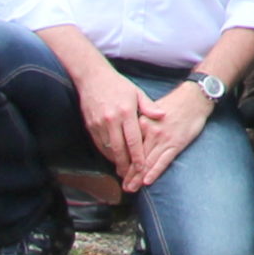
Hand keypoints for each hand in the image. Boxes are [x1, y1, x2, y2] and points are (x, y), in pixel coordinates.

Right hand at [77, 67, 153, 186]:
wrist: (93, 78)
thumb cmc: (118, 85)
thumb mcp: (137, 92)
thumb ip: (149, 107)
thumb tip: (163, 115)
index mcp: (126, 112)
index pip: (133, 140)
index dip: (138, 157)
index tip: (143, 168)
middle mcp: (111, 120)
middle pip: (119, 149)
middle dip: (126, 165)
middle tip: (132, 177)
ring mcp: (99, 124)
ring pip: (108, 149)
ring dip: (115, 161)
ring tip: (123, 171)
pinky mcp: (90, 125)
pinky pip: (99, 144)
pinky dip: (106, 153)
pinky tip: (113, 158)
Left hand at [125, 82, 211, 189]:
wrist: (194, 97)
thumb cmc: (175, 103)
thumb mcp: (152, 109)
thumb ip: (141, 122)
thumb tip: (131, 134)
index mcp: (142, 123)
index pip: (130, 147)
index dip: (123, 161)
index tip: (119, 172)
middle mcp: (151, 132)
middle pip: (137, 157)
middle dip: (129, 174)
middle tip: (124, 186)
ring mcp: (163, 139)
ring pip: (147, 162)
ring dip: (138, 178)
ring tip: (132, 188)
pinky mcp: (176, 143)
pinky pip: (163, 161)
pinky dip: (154, 172)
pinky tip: (147, 181)